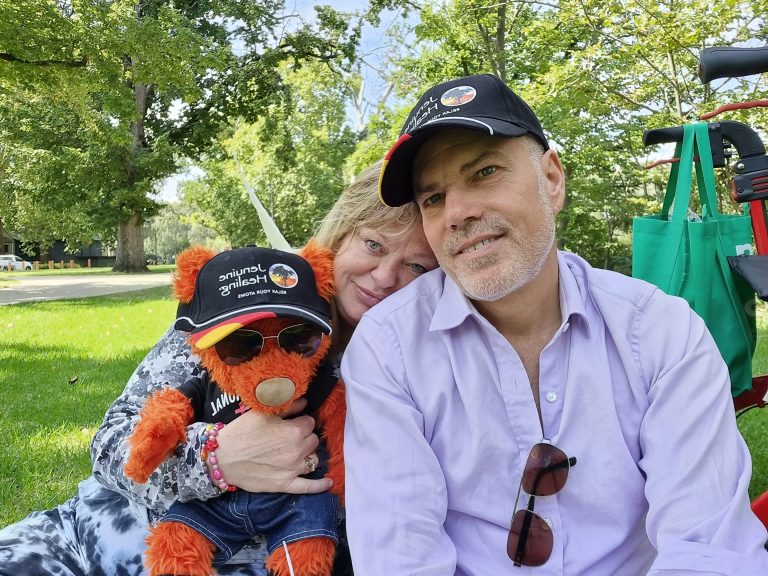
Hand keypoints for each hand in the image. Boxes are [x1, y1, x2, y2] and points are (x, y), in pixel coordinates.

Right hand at [211, 398, 331, 493]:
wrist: (222, 458)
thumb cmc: (242, 431)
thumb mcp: (262, 412)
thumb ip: (287, 405)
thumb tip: (305, 402)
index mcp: (293, 431)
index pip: (310, 422)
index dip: (300, 421)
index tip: (291, 422)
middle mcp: (297, 451)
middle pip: (313, 440)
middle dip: (304, 437)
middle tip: (290, 436)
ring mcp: (293, 469)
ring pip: (313, 460)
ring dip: (308, 455)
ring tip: (297, 452)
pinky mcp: (285, 484)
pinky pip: (308, 487)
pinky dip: (320, 485)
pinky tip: (328, 482)